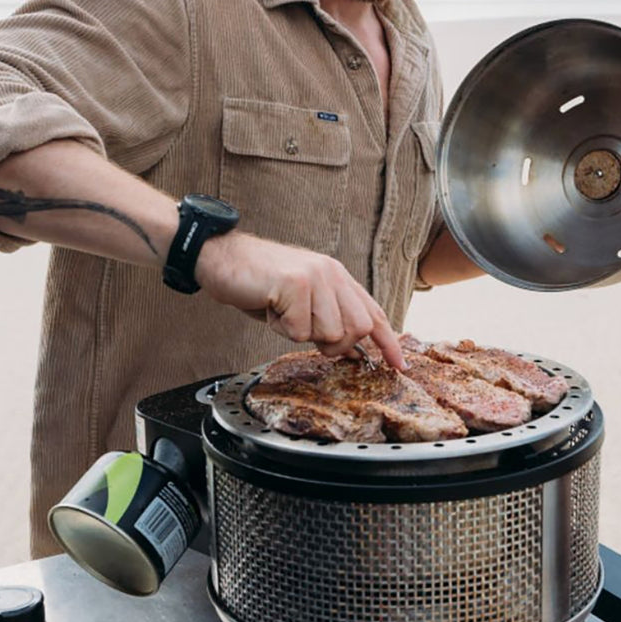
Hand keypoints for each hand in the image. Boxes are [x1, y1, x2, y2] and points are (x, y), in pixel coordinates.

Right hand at [195, 231, 404, 368]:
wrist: (221, 257)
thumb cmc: (259, 282)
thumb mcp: (302, 300)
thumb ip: (329, 319)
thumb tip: (352, 351)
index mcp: (338, 277)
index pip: (374, 313)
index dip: (389, 342)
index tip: (399, 364)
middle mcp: (333, 274)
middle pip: (356, 330)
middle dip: (333, 344)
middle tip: (302, 329)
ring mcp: (316, 277)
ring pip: (329, 334)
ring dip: (300, 333)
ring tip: (282, 312)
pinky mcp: (296, 284)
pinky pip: (299, 331)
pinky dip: (281, 328)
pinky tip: (270, 307)